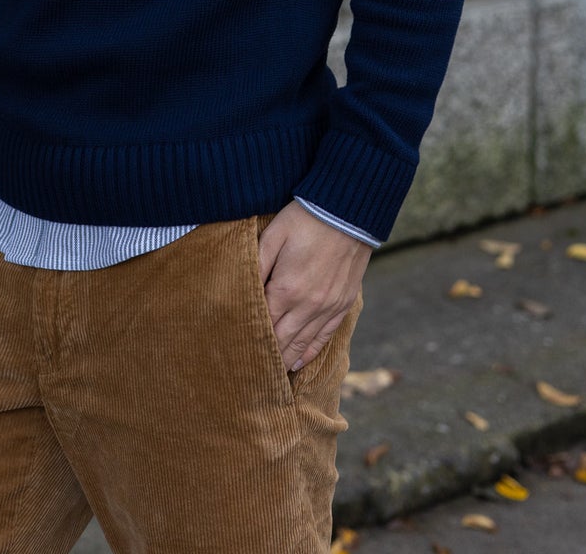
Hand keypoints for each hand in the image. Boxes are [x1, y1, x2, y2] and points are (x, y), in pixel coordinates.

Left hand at [257, 201, 371, 370]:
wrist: (349, 211)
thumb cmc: (305, 218)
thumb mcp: (273, 234)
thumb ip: (257, 264)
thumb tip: (242, 289)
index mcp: (286, 289)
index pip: (263, 326)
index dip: (250, 341)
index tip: (236, 354)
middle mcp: (308, 305)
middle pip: (282, 342)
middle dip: (266, 357)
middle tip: (248, 373)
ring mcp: (328, 307)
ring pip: (303, 344)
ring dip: (286, 359)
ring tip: (270, 374)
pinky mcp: (343, 304)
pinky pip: (325, 337)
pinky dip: (310, 352)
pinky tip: (298, 363)